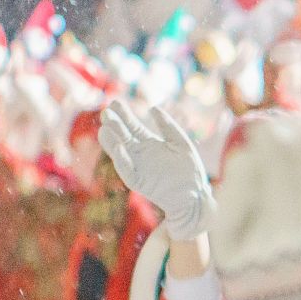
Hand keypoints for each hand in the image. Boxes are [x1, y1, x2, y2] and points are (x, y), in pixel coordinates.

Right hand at [98, 99, 216, 241]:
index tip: (114, 102)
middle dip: (115, 125)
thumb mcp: (181, 143)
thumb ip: (168, 126)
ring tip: (105, 129)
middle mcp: (141, 155)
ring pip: (122, 153)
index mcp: (150, 144)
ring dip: (113, 143)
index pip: (133, 127)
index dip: (124, 115)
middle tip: (106, 112)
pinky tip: (120, 148)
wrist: (196, 196)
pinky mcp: (141, 184)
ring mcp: (139, 168)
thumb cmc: (190, 171)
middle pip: (124, 137)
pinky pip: (128, 172)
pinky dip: (123, 161)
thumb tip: (153, 107)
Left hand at [209, 112, 300, 299]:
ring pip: (244, 198)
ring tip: (246, 140)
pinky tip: (225, 187)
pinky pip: (222, 230)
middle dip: (274, 146)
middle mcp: (285, 249)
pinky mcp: (229, 284)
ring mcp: (252, 264)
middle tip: (270, 121)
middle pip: (276, 180)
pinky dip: (224, 202)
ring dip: (245, 164)